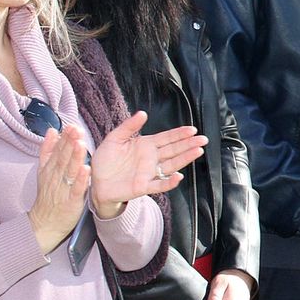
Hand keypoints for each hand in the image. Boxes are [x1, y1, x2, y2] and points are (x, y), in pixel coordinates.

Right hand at [28, 127, 89, 250]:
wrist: (44, 224)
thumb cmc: (48, 196)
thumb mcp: (44, 171)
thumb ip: (48, 150)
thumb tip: (51, 131)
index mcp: (50, 169)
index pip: (57, 150)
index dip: (64, 138)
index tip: (71, 125)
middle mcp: (55, 177)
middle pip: (62, 158)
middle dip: (69, 143)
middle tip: (76, 130)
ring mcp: (62, 189)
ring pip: (69, 171)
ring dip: (75, 157)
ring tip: (81, 144)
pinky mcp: (70, 202)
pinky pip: (76, 189)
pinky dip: (80, 179)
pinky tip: (86, 169)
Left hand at [89, 112, 206, 219]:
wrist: (96, 182)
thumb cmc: (105, 160)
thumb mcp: (114, 138)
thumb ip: (128, 126)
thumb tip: (142, 113)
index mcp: (146, 145)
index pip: (166, 138)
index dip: (179, 134)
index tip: (192, 129)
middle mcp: (151, 159)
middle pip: (174, 150)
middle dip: (189, 144)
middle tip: (203, 139)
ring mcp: (149, 173)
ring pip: (171, 164)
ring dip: (185, 159)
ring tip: (197, 151)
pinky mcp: (144, 186)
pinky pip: (159, 184)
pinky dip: (169, 182)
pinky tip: (178, 176)